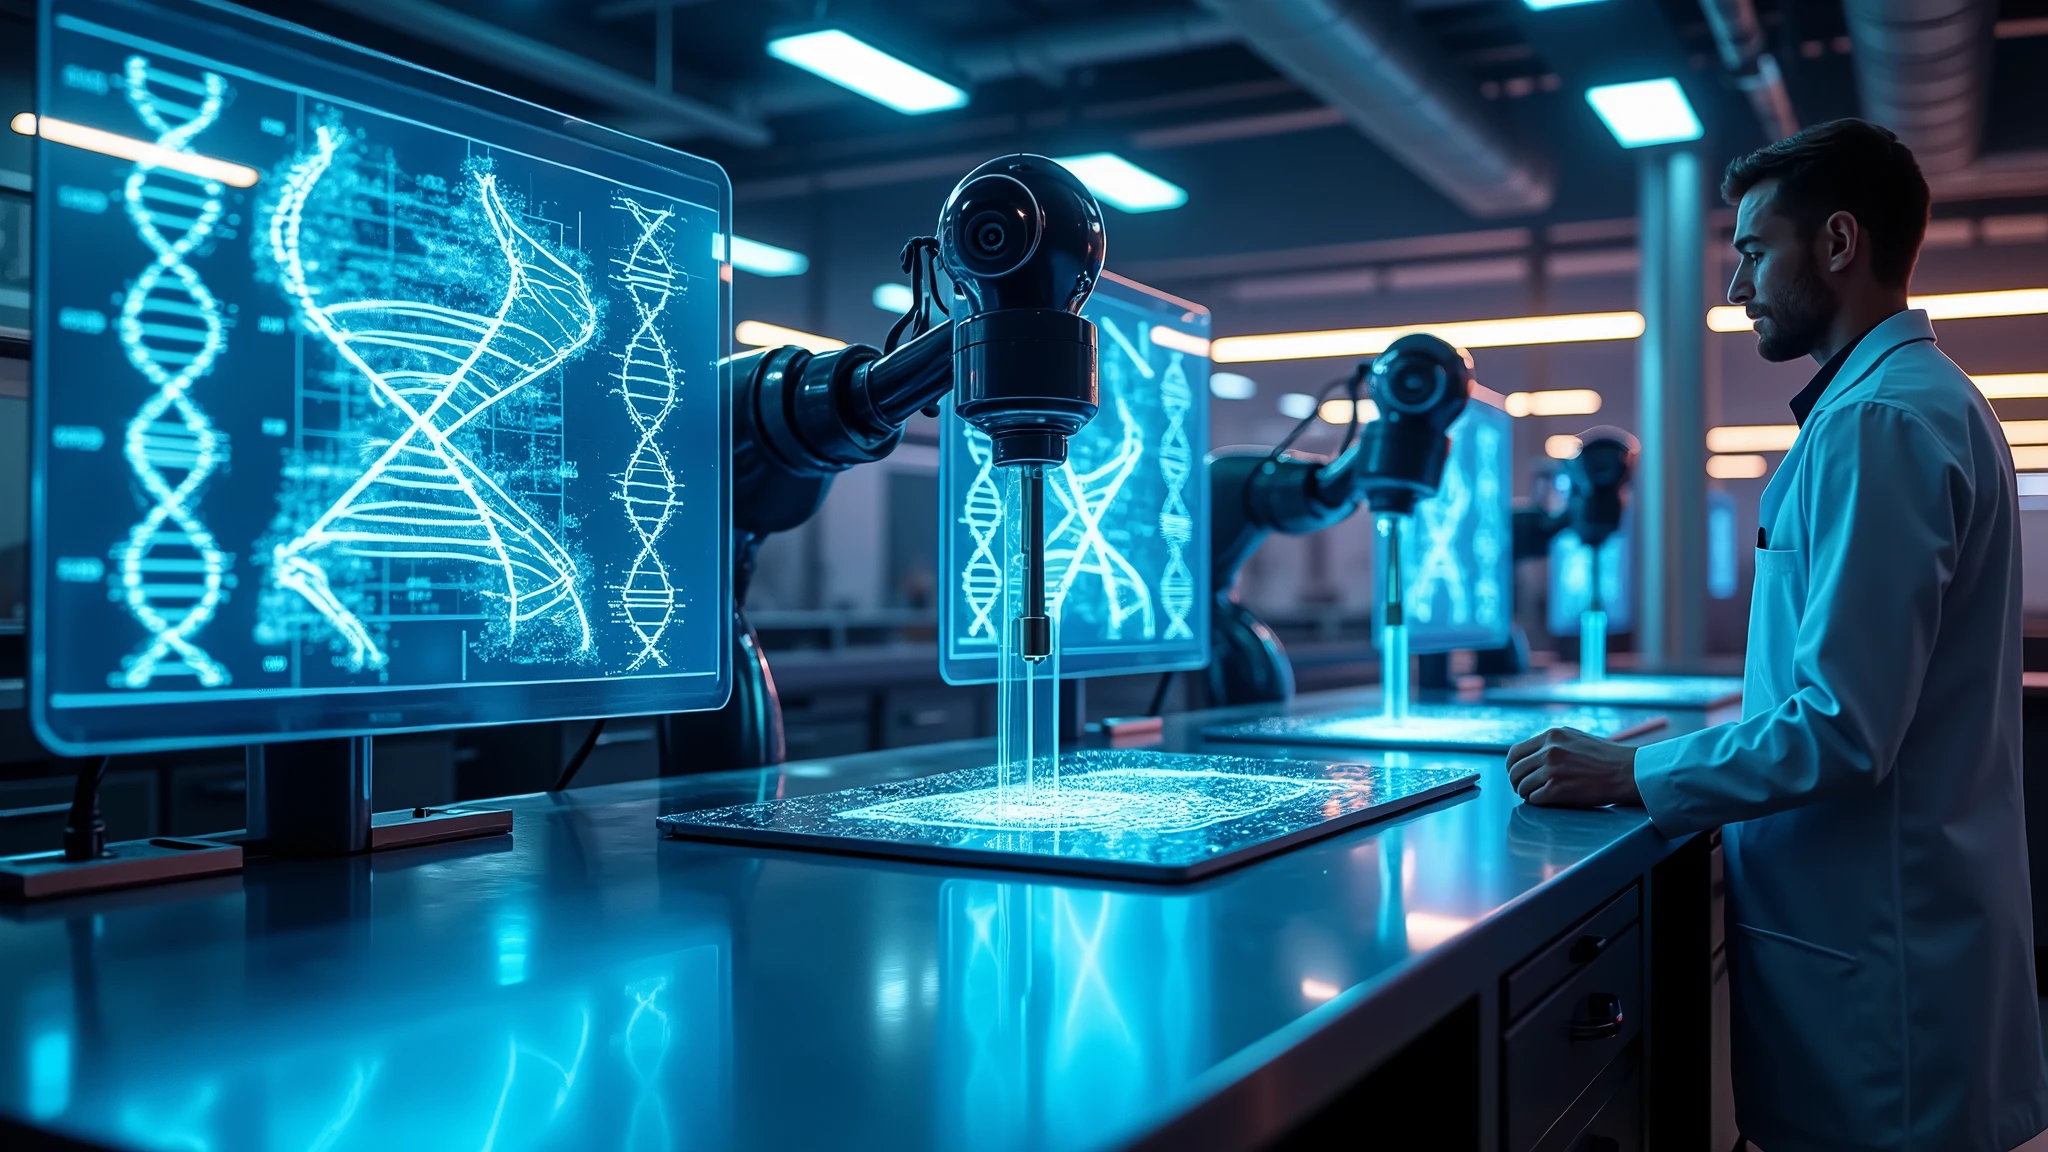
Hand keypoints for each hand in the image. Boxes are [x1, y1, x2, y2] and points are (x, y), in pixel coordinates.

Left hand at [1506, 727, 1642, 807]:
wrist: (1629, 772)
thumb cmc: (1607, 758)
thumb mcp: (1575, 739)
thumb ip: (1552, 743)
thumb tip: (1531, 755)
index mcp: (1551, 735)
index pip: (1515, 752)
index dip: (1513, 767)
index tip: (1518, 775)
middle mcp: (1549, 750)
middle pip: (1515, 771)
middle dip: (1517, 783)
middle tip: (1525, 790)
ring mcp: (1552, 769)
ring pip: (1522, 786)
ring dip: (1527, 794)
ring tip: (1539, 796)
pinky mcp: (1558, 789)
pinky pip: (1534, 799)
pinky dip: (1537, 803)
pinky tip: (1548, 801)